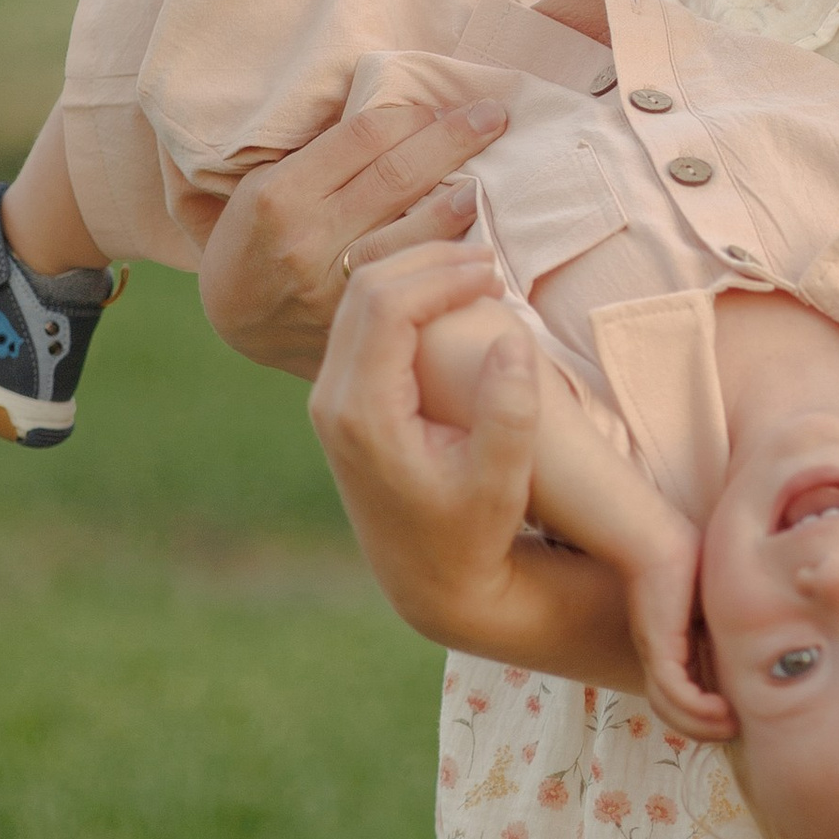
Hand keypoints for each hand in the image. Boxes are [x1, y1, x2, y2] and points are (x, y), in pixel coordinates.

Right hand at [197, 94, 506, 375]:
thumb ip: (324, 156)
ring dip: (459, 202)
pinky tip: (476, 239)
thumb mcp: (265, 183)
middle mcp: (308, 239)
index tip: (444, 104)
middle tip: (494, 115)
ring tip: (495, 178)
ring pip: (411, 234)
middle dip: (451, 140)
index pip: (363, 137)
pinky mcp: (354, 321)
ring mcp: (333, 287)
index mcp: (281, 194)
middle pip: (396, 176)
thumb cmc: (255, 236)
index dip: (412, 115)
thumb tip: (398, 115)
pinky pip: (410, 281)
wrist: (230, 319)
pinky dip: (444, 255)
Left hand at [309, 246, 541, 645]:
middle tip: (490, 260)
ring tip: (476, 272)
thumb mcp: (500, 485)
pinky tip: (451, 298)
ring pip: (357, 300)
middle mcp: (332, 401)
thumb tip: (509, 336)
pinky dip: (405, 297)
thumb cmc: (472, 533)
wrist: (427, 579)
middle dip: (427, 262)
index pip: (386, 308)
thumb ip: (508, 415)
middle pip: (363, 291)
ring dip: (415, 274)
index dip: (442, 276)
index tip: (496, 274)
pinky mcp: (341, 398)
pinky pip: (361, 322)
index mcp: (363, 416)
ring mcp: (329, 399)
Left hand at [621, 533, 735, 743]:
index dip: (713, 712)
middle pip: (675, 710)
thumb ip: (737, 615)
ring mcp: (655, 652)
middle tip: (738, 732)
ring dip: (702, 725)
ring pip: (671, 708)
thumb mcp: (721, 595)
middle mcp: (659, 654)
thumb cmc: (688, 555)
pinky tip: (723, 711)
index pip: (688, 693)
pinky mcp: (657, 644)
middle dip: (707, 728)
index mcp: (674, 645)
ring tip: (731, 727)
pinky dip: (696, 708)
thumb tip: (776, 621)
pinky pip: (673, 690)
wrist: (654, 535)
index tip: (743, 716)